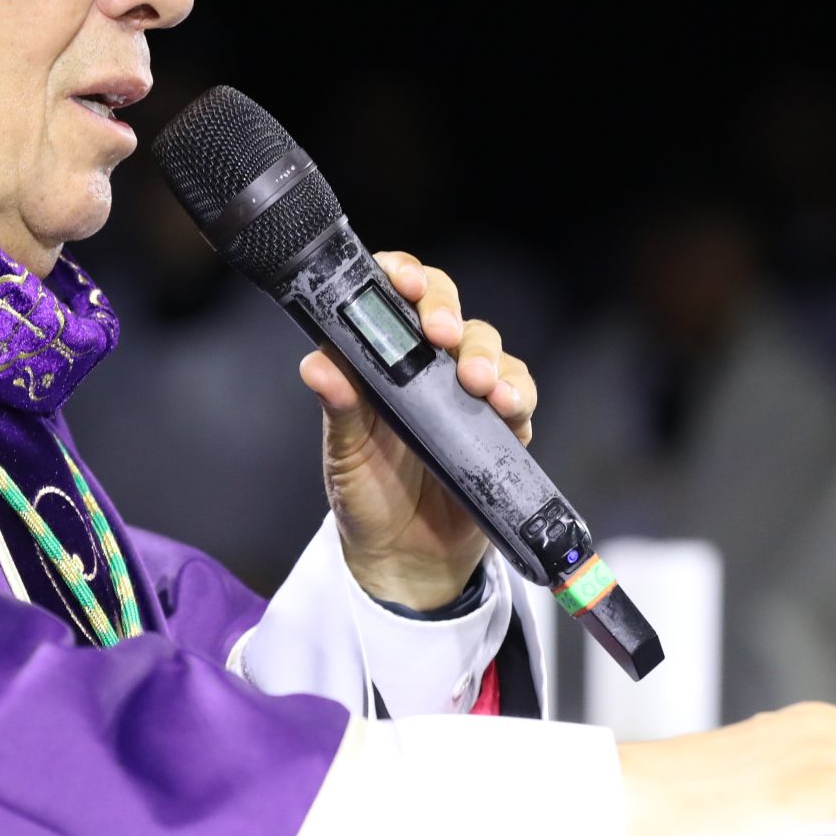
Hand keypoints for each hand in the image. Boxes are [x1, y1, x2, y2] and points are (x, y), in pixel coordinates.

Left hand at [301, 251, 536, 609]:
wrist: (405, 560)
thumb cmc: (367, 496)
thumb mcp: (345, 453)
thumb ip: (339, 407)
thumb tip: (316, 364)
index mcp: (380, 361)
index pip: (392, 298)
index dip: (400, 275)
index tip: (400, 281)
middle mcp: (425, 367)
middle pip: (446, 308)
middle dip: (445, 307)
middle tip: (438, 331)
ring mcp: (466, 394)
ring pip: (486, 344)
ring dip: (484, 354)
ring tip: (475, 381)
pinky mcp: (501, 427)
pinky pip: (519, 393)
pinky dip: (517, 391)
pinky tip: (506, 405)